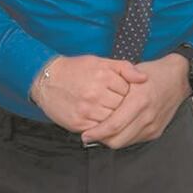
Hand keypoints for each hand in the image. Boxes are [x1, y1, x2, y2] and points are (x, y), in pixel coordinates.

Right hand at [31, 55, 147, 133]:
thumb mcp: (100, 62)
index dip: (129, 94)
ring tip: (110, 112)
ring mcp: (87, 110)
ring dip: (114, 119)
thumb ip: (124, 68)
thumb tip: (145, 78)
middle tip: (118, 104)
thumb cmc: (76, 69)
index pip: (129, 91)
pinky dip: (104, 128)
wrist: (47, 80)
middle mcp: (96, 93)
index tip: (124, 93)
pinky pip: (99, 130)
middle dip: (123, 107)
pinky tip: (102, 120)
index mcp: (103, 76)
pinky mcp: (78, 123)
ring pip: (113, 121)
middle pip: (122, 107)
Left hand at [80, 54, 190, 148]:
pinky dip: (123, 137)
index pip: (113, 125)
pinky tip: (116, 130)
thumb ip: (113, 86)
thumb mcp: (132, 72)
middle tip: (90, 135)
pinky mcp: (155, 131)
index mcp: (139, 100)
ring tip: (101, 132)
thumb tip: (95, 101)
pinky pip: (134, 140)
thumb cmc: (154, 73)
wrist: (178, 78)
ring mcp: (152, 126)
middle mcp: (147, 116)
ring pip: (125, 142)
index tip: (86, 133)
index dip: (97, 132)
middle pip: (118, 139)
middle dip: (101, 140)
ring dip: (111, 140)